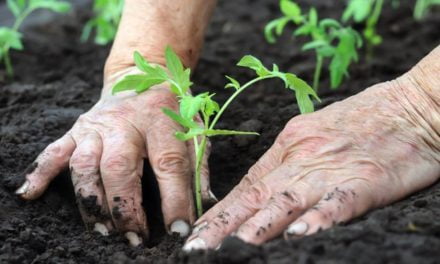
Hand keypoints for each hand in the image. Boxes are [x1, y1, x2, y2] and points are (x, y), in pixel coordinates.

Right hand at [15, 68, 211, 245]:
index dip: (175, 201)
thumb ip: (198, 166)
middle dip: (125, 208)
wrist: (144, 73)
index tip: (178, 230)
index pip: (169, 164)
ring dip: (91, 201)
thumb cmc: (173, 107)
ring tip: (103, 230)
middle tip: (134, 238)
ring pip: (85, 165)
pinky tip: (30, 194)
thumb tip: (204, 205)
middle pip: (119, 167)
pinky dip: (41, 172)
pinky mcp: (78, 128)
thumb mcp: (195, 129)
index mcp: (161, 121)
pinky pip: (55, 151)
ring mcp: (97, 125)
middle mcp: (126, 122)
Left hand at [183, 73, 439, 249]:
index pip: (248, 183)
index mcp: (290, 144)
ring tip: (232, 247)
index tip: (199, 229)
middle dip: (224, 224)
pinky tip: (298, 235)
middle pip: (257, 195)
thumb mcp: (314, 131)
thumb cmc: (362, 118)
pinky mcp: (367, 180)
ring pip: (287, 200)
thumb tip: (261, 187)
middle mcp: (303, 157)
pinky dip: (317, 218)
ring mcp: (333, 168)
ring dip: (258, 226)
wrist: (413, 105)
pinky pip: (337, 202)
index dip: (221, 210)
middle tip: (197, 246)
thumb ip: (288, 159)